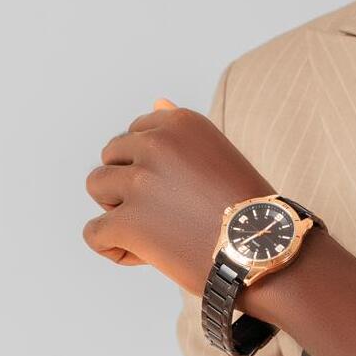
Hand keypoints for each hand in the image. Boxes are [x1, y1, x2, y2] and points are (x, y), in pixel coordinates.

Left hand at [83, 97, 272, 293]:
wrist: (263, 249)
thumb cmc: (242, 205)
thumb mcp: (214, 153)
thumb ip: (179, 130)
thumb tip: (156, 100)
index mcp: (179, 123)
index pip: (135, 134)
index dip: (148, 166)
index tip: (177, 188)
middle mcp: (157, 144)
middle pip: (111, 157)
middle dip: (128, 184)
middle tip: (165, 211)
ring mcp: (140, 182)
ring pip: (97, 186)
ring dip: (116, 209)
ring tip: (151, 230)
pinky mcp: (126, 222)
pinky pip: (93, 232)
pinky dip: (114, 248)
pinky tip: (146, 255)